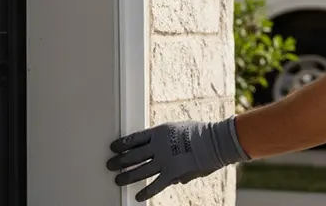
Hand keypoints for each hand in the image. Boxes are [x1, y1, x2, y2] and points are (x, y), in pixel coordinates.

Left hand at [106, 117, 249, 201]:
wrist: (215, 141)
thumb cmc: (200, 133)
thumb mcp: (179, 130)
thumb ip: (169, 143)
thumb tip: (164, 153)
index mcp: (158, 132)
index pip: (134, 138)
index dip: (122, 144)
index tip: (113, 147)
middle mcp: (157, 147)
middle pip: (133, 155)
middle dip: (120, 161)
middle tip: (110, 164)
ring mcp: (164, 161)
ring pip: (139, 170)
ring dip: (127, 176)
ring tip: (117, 179)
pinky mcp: (172, 174)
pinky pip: (155, 185)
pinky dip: (146, 191)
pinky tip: (137, 196)